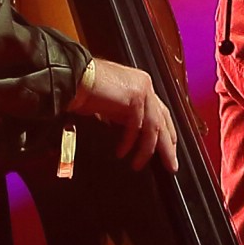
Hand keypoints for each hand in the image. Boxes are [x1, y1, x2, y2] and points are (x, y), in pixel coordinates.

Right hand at [68, 58, 179, 172]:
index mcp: (141, 85)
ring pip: (153, 126)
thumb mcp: (113, 107)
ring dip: (146, 149)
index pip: (161, 112)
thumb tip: (134, 138)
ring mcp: (142, 89)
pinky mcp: (135, 97)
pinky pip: (136, 126)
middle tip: (171, 165)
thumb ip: (126, 117)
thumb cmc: (86, 92)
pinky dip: (129, 142)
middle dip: (167, 146)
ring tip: (137, 164)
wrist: (73, 79)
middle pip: (163, 121)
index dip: (167, 132)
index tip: (169, 150)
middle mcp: (145, 85)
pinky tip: (121, 152)